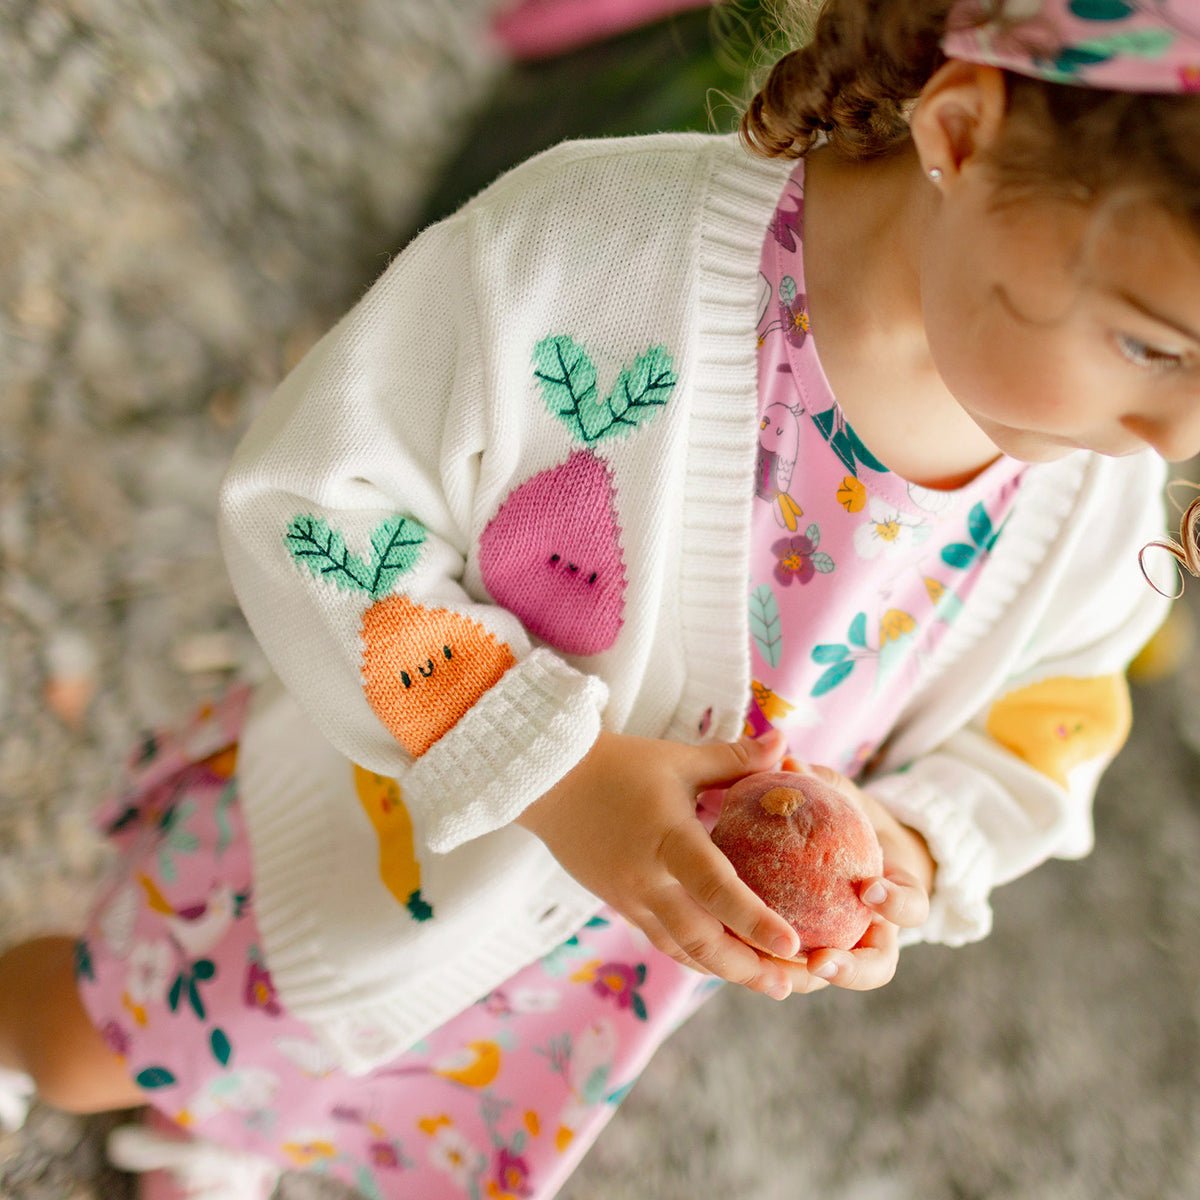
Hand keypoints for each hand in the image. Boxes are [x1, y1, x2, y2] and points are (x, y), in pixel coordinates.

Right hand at [516, 727, 802, 999]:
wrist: (549, 783)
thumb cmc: (618, 765)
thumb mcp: (679, 759)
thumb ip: (734, 758)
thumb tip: (784, 741)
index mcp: (668, 839)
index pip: (715, 887)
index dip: (754, 919)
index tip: (792, 946)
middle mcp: (648, 879)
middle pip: (701, 940)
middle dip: (749, 968)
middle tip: (794, 984)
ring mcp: (630, 899)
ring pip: (683, 949)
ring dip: (727, 971)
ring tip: (771, 984)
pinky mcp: (620, 905)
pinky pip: (664, 940)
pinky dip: (698, 955)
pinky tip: (724, 963)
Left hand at [770, 759, 933, 996]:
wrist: (840, 845)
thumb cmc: (845, 815)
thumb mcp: (840, 795)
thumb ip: (821, 782)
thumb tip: (786, 759)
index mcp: (894, 894)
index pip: (911, 907)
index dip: (897, 904)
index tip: (869, 890)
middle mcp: (872, 931)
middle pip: (875, 967)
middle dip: (852, 970)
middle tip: (819, 959)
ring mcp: (840, 947)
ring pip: (825, 977)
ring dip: (799, 978)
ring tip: (766, 968)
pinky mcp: (800, 953)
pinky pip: (783, 963)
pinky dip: (762, 961)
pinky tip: (727, 949)